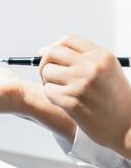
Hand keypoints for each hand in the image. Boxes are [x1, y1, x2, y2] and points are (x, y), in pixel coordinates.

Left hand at [39, 34, 130, 157]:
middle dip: (45, 63)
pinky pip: (48, 91)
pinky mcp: (71, 101)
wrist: (127, 127)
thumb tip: (48, 50)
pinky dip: (51, 96)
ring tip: (60, 90)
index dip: (54, 47)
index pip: (68, 40)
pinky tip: (63, 101)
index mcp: (101, 57)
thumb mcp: (108, 70)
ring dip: (47, 81)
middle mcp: (91, 67)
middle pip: (52, 53)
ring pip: (47, 72)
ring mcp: (80, 84)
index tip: (48, 55)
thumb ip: (84, 58)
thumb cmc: (115, 100)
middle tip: (48, 74)